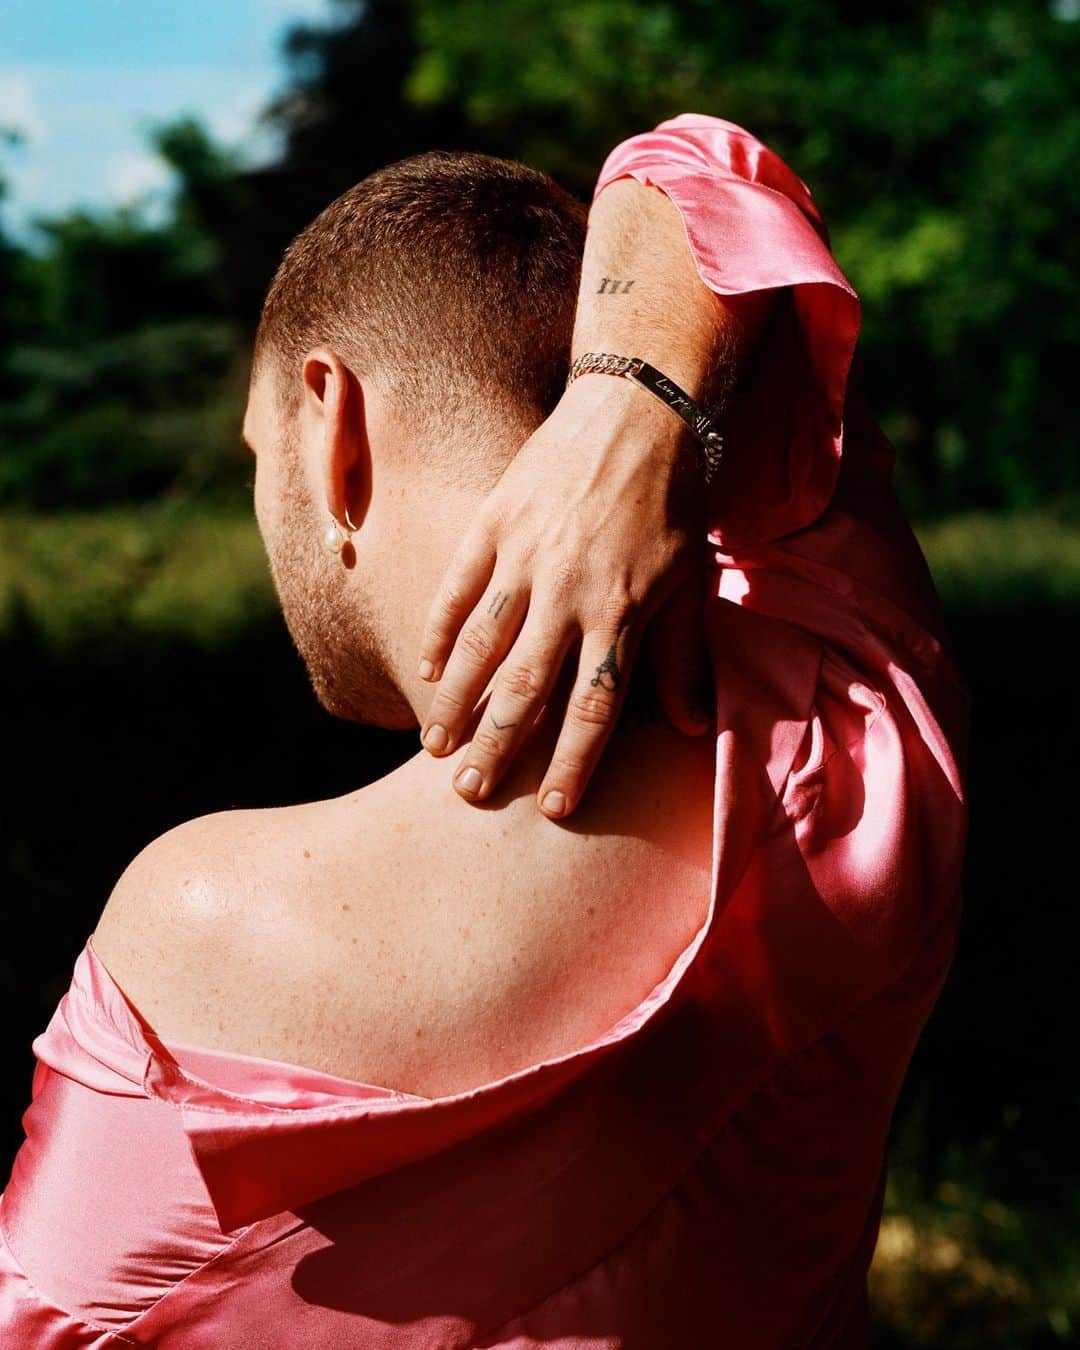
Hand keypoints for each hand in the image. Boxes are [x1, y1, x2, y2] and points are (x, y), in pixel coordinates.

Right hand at [416, 374, 712, 819]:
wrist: (636, 411)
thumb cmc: (670, 505)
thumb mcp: (691, 583)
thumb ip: (683, 659)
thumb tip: (687, 729)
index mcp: (622, 612)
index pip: (594, 706)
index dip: (574, 762)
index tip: (554, 810)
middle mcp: (568, 593)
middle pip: (525, 687)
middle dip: (499, 747)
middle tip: (470, 795)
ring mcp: (524, 558)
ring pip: (480, 644)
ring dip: (457, 701)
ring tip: (436, 748)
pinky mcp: (493, 524)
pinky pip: (457, 589)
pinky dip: (439, 632)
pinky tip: (427, 672)